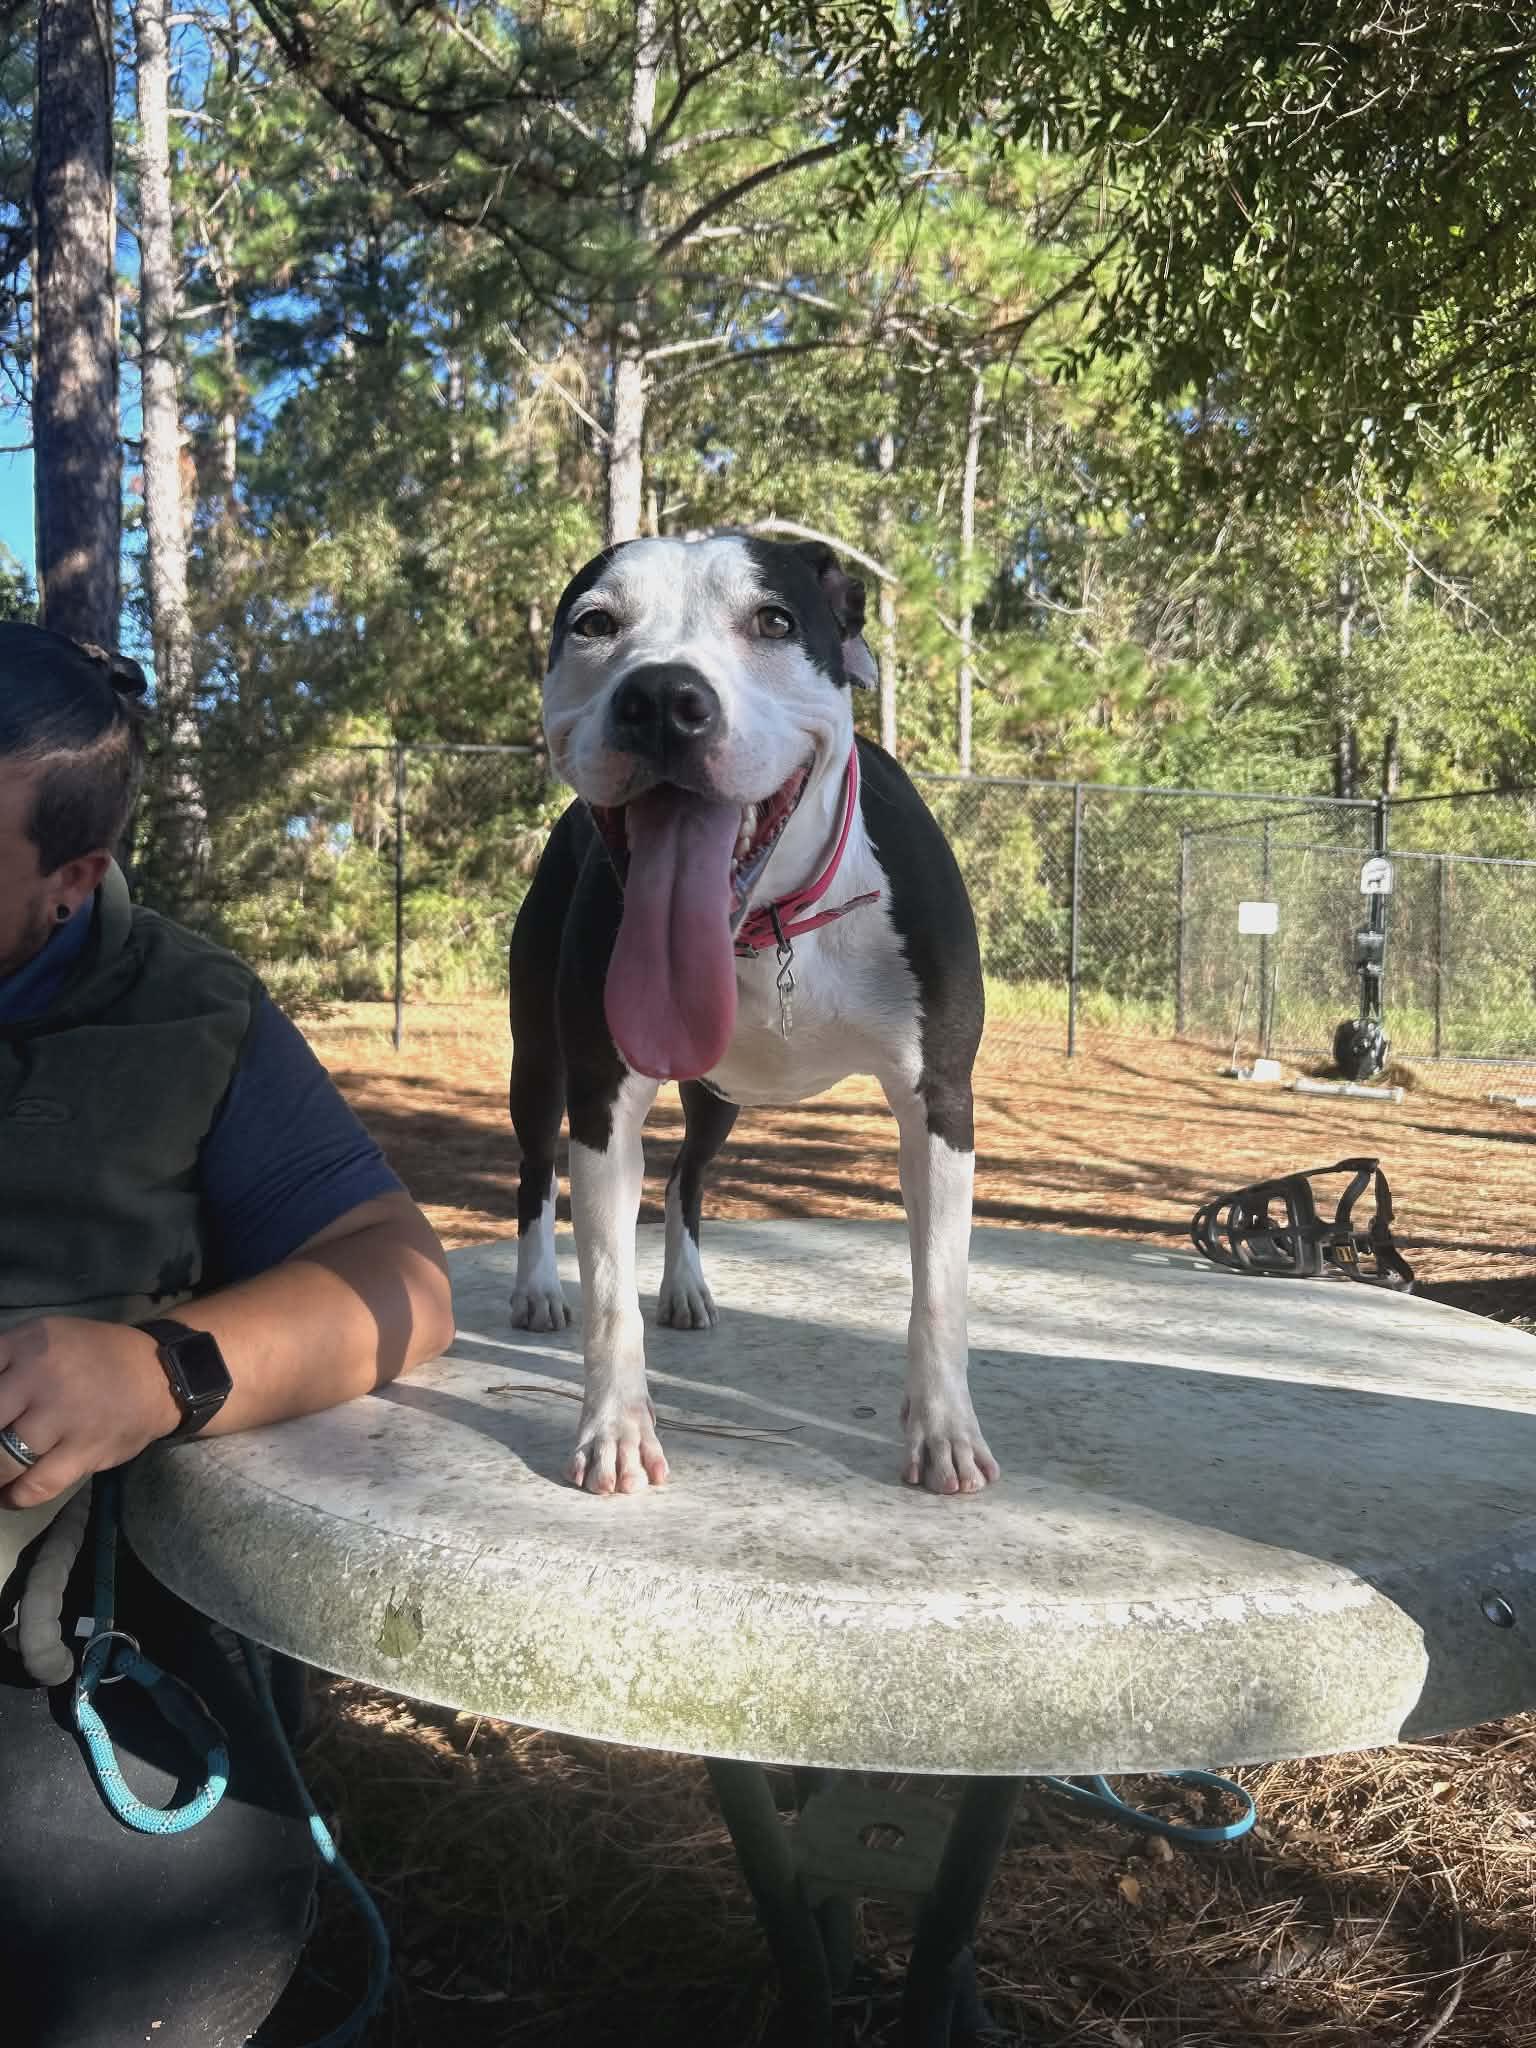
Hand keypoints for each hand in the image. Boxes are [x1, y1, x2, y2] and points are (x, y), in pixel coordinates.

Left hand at [0, 1317, 180, 1510]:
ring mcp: (64, 1418)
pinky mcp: (84, 1452)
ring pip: (2, 1459)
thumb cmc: (91, 1356)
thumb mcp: (44, 1338)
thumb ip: (4, 1362)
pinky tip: (8, 1495)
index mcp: (28, 1345)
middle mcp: (42, 1378)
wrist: (159, 1375)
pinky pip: (36, 1486)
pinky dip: (14, 1497)